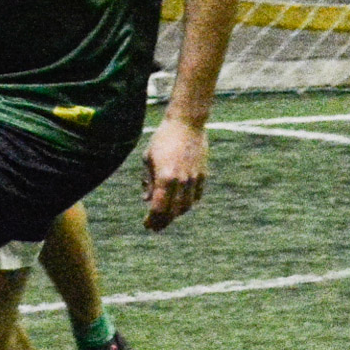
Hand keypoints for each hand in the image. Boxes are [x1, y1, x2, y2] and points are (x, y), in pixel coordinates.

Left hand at [142, 116, 208, 231]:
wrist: (187, 122)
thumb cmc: (163, 138)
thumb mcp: (148, 158)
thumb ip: (148, 181)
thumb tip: (146, 199)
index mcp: (165, 177)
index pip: (158, 208)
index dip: (152, 220)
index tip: (146, 225)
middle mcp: (181, 181)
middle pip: (172, 212)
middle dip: (162, 222)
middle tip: (155, 227)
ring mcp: (194, 179)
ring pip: (186, 207)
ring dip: (175, 215)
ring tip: (166, 217)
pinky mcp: (203, 174)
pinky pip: (196, 197)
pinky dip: (187, 204)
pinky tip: (180, 205)